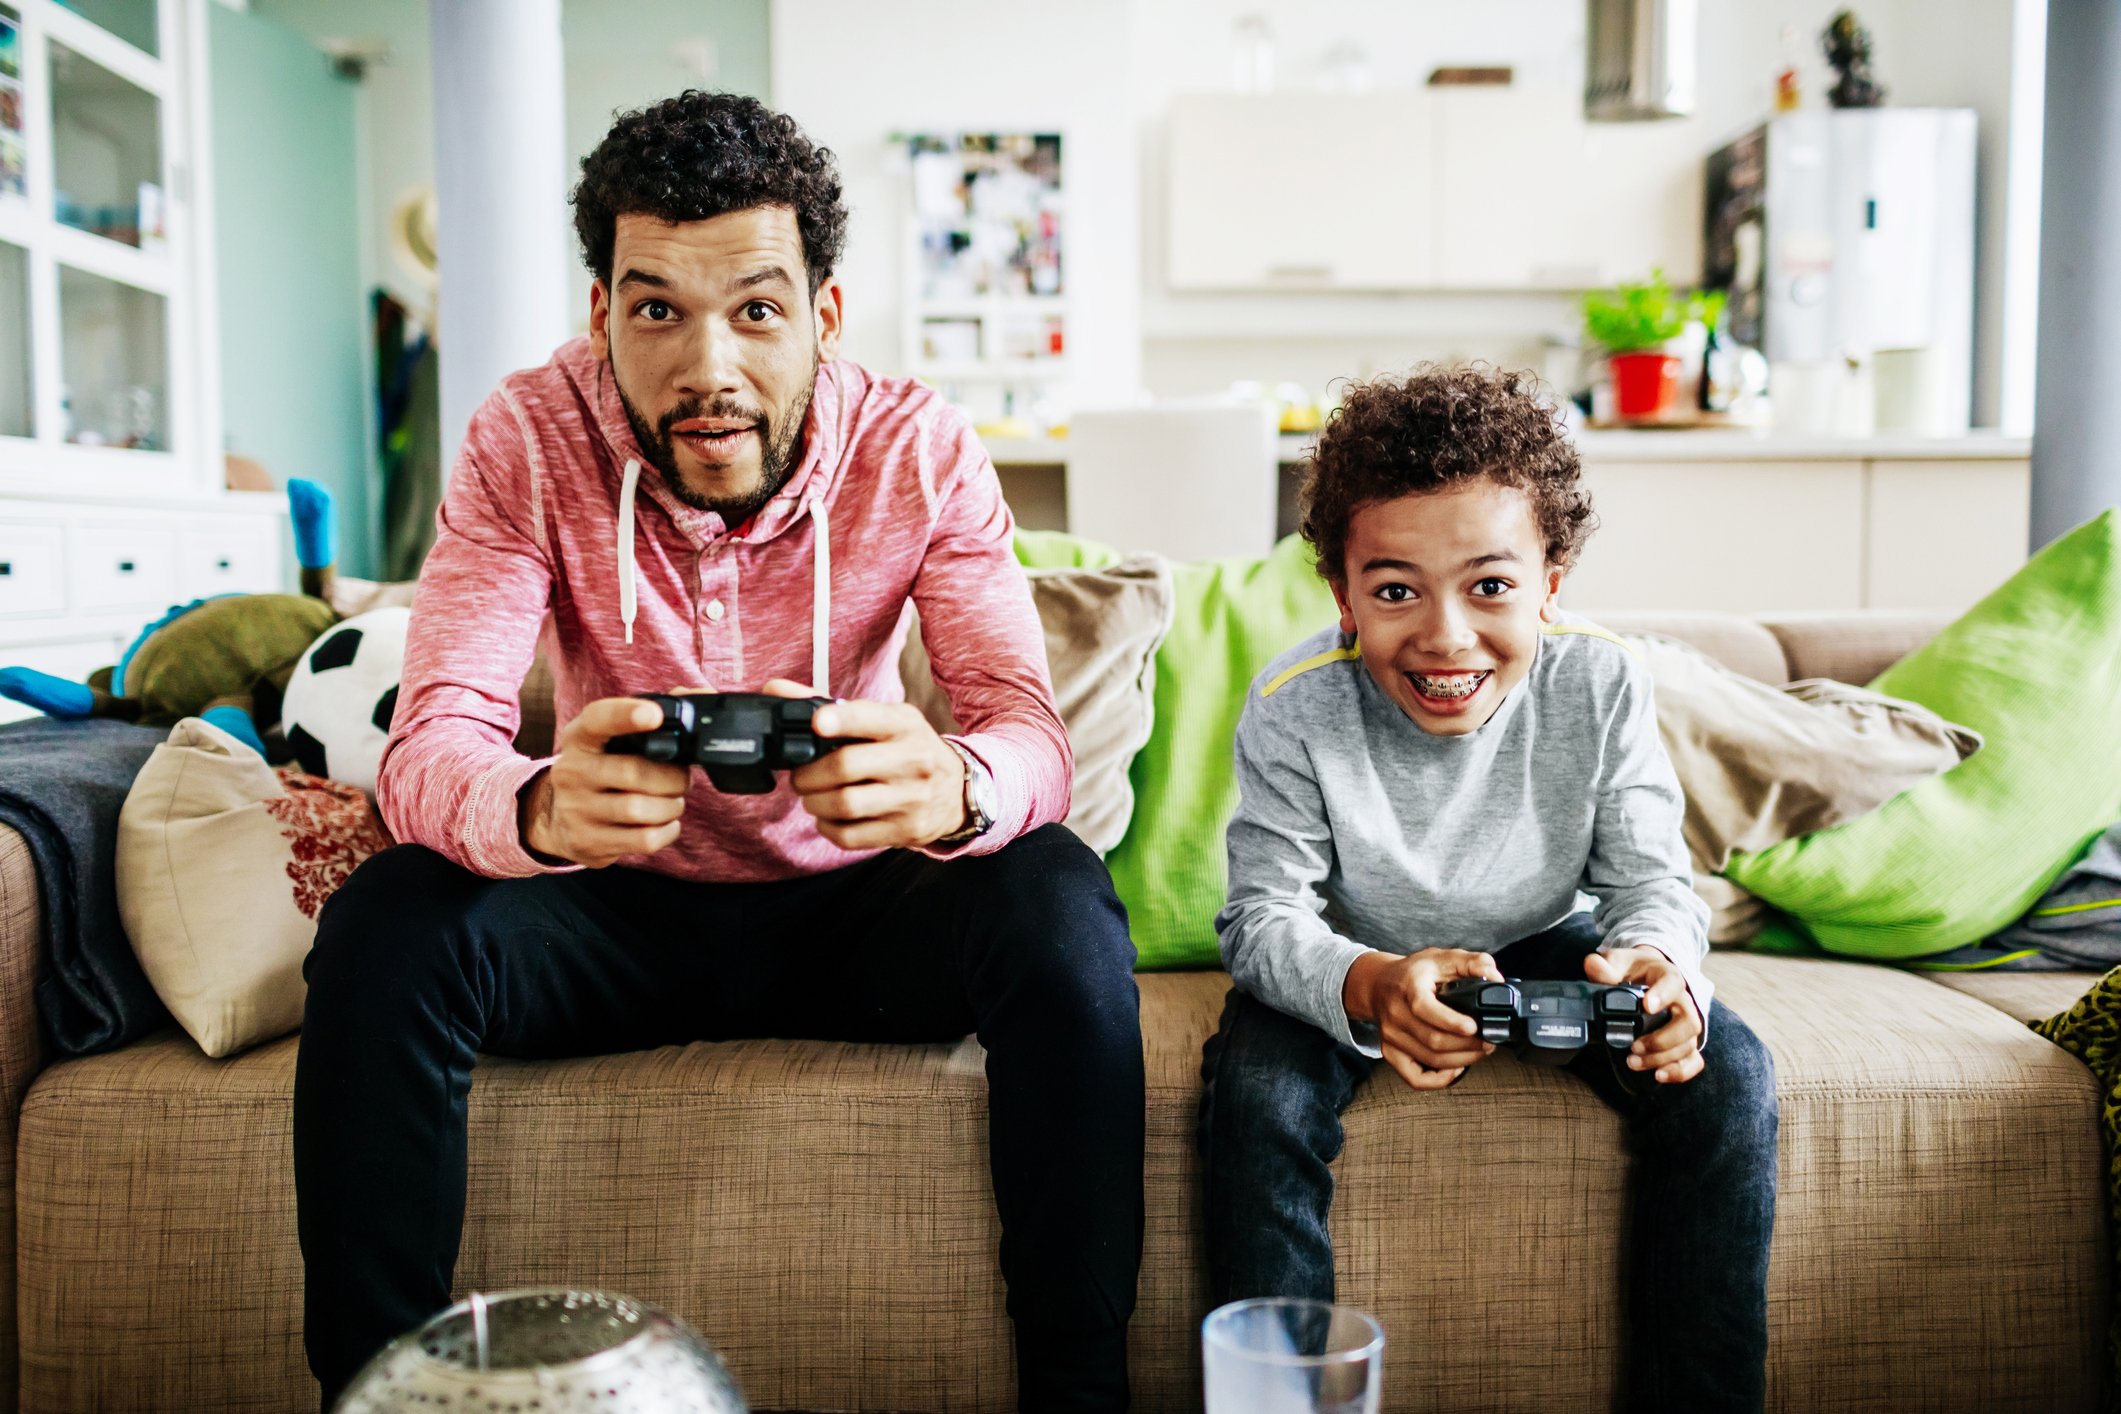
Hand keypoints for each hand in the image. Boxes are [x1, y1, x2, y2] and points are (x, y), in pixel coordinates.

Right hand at [518, 697, 689, 866]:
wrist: (559, 818)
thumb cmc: (602, 769)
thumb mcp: (611, 740)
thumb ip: (647, 716)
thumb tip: (690, 694)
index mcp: (580, 738)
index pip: (598, 719)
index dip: (626, 715)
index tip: (655, 714)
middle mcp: (571, 771)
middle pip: (634, 772)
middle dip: (673, 777)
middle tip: (682, 778)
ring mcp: (576, 810)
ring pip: (641, 810)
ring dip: (671, 806)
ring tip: (672, 801)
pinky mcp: (588, 842)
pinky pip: (643, 839)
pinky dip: (667, 830)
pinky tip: (664, 822)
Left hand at [760, 678, 968, 849]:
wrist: (957, 791)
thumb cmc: (905, 750)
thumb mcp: (882, 720)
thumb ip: (827, 706)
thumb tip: (774, 690)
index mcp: (904, 725)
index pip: (870, 718)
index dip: (840, 721)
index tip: (817, 724)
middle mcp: (912, 760)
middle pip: (844, 767)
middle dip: (808, 774)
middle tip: (800, 776)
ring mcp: (911, 798)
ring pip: (844, 804)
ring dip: (814, 802)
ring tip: (813, 796)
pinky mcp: (905, 830)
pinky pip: (850, 836)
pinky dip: (828, 827)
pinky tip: (830, 817)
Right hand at [1342, 947, 1504, 1090]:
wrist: (1379, 984)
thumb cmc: (1414, 972)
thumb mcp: (1443, 957)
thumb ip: (1474, 962)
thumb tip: (1496, 978)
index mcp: (1408, 987)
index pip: (1425, 1009)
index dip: (1451, 1022)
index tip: (1475, 1026)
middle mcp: (1395, 1014)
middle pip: (1433, 1041)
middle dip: (1468, 1045)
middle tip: (1489, 1041)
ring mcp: (1391, 1036)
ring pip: (1430, 1060)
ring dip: (1462, 1061)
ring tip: (1480, 1051)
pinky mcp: (1390, 1053)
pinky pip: (1415, 1078)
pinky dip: (1439, 1080)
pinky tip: (1455, 1067)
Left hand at [1585, 946, 1704, 1083]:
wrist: (1645, 974)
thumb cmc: (1632, 969)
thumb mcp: (1617, 962)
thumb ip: (1605, 966)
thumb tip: (1593, 965)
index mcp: (1667, 976)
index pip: (1673, 983)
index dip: (1663, 994)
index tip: (1647, 1005)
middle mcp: (1683, 1001)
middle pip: (1688, 1022)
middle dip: (1662, 1039)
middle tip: (1634, 1046)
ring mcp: (1685, 1024)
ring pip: (1688, 1044)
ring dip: (1662, 1057)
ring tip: (1633, 1061)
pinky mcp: (1684, 1042)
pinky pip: (1693, 1060)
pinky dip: (1680, 1071)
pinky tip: (1659, 1075)